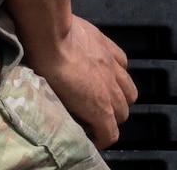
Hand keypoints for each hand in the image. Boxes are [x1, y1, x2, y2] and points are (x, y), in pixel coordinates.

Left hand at [29, 16, 138, 147]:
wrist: (51, 36)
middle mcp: (112, 89)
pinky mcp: (111, 48)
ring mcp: (114, 67)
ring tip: (104, 96)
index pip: (111, 134)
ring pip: (130, 92)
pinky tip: (105, 72)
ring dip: (120, 99)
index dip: (100, 140)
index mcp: (98, 106)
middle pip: (123, 114)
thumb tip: (73, 116)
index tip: (87, 137)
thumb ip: (72, 112)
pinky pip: (124, 65)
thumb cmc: (46, 71)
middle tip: (92, 118)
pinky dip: (118, 74)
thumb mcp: (56, 100)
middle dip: (110, 121)